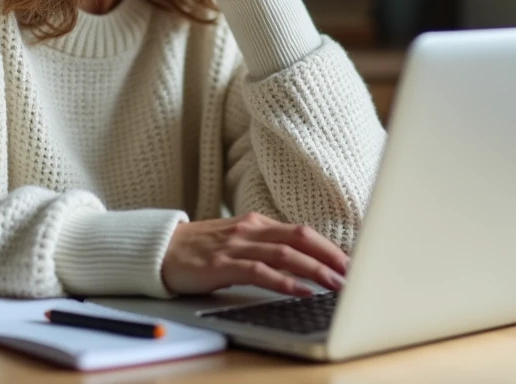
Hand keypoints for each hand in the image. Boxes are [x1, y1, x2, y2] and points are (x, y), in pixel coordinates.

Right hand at [161, 212, 349, 296]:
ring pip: (286, 253)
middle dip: (331, 256)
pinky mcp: (222, 264)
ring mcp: (236, 245)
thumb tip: (302, 265)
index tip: (353, 263)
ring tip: (336, 285)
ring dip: (315, 270)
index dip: (330, 247)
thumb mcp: (238, 242)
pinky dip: (284, 282)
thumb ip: (266, 248)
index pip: (303, 232)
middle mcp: (251, 229)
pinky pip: (259, 271)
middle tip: (355, 274)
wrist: (160, 250)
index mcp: (258, 223)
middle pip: (301, 237)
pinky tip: (301, 292)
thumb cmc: (201, 250)